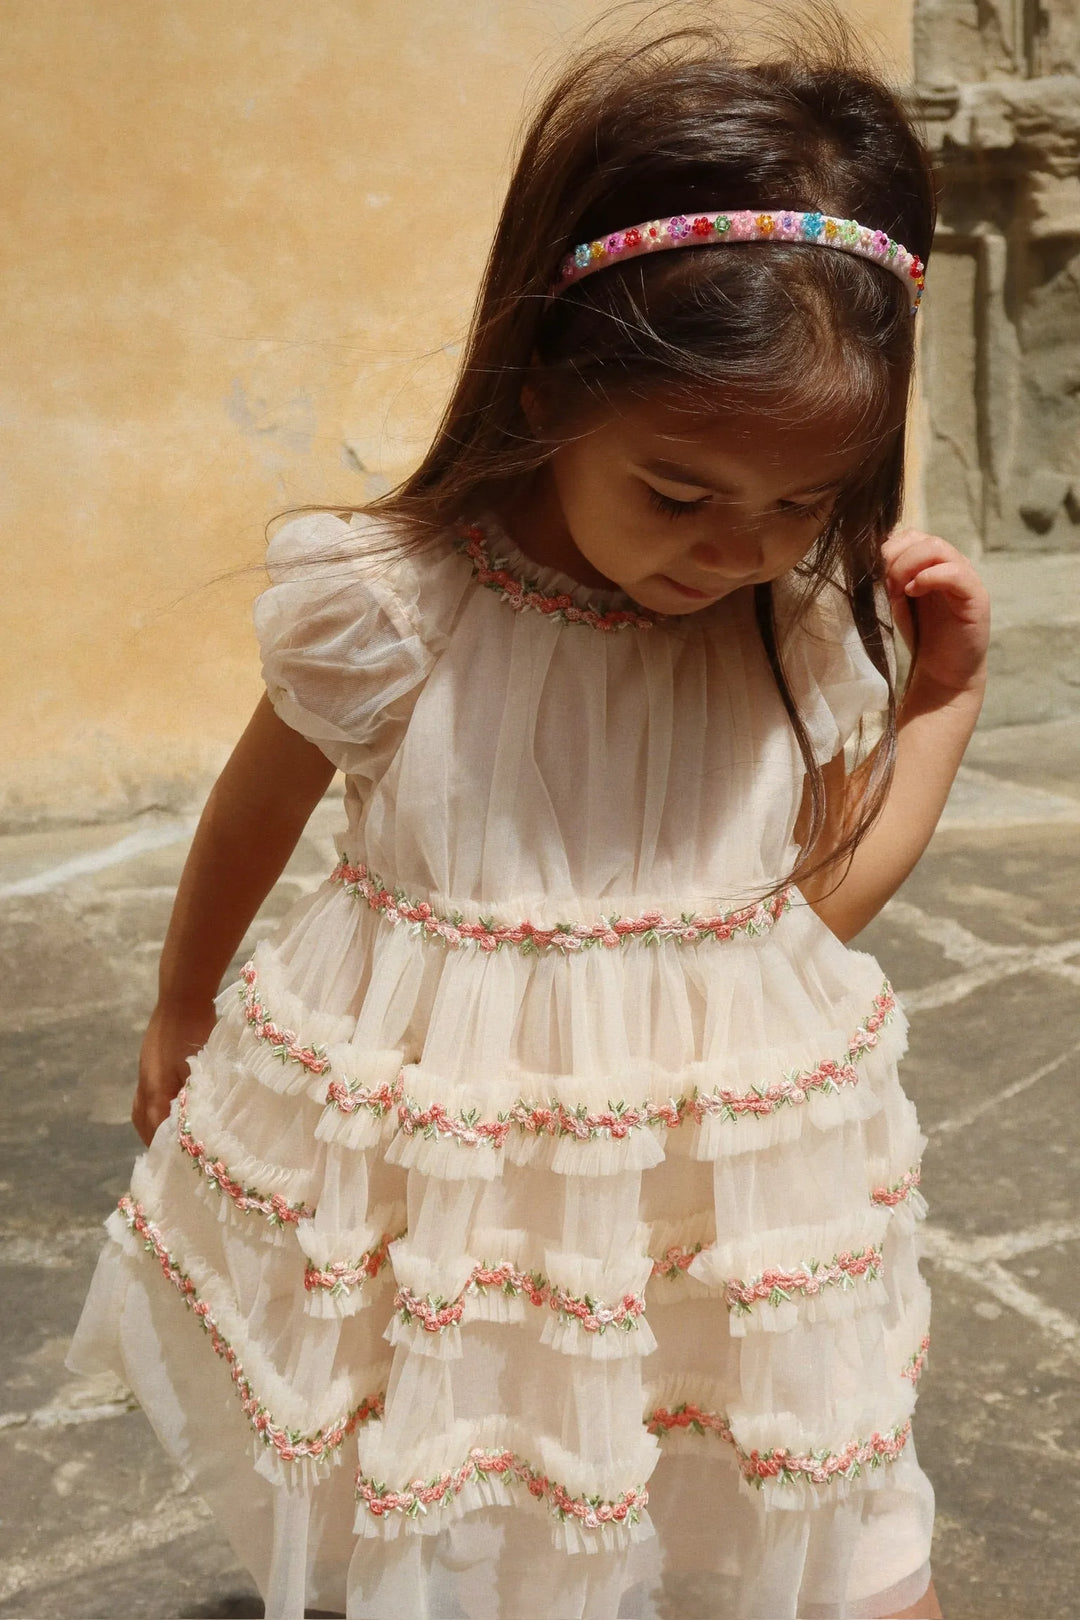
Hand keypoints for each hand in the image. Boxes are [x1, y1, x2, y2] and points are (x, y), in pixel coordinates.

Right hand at [132, 999, 216, 1146]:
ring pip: (141, 1110)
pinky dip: (152, 1109)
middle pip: (144, 1124)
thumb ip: (199, 1095)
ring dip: (153, 1126)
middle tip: (176, 1154)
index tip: (182, 1162)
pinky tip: (168, 1110)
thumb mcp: (202, 1066)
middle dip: (157, 1141)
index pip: (157, 1131)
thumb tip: (203, 1122)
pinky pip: (144, 1096)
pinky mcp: (148, 1063)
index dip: (169, 1147)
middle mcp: (145, 1086)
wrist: (181, 997)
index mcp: (156, 1090)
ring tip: (170, 1137)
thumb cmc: (196, 1030)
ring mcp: (145, 1073)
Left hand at [882, 527, 990, 697]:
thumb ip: (889, 578)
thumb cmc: (920, 634)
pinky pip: (955, 573)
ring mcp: (965, 578)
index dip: (889, 547)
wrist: (943, 671)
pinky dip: (930, 577)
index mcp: (931, 563)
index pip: (911, 536)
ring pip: (938, 548)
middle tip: (884, 581)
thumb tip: (872, 558)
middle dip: (896, 555)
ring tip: (899, 589)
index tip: (875, 571)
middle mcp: (950, 564)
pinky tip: (913, 592)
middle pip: (922, 538)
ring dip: (909, 564)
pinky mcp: (975, 596)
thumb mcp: (897, 601)